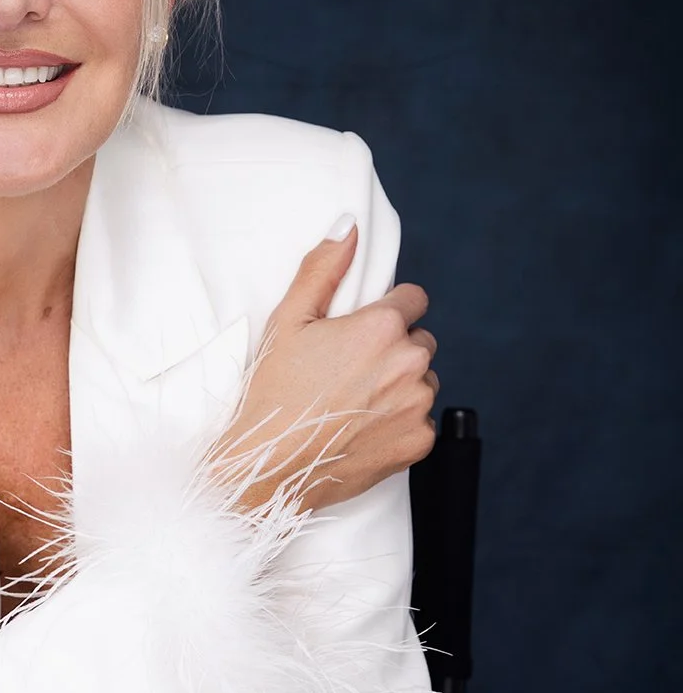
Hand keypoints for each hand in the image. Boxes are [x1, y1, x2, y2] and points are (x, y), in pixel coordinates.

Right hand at [209, 217, 438, 511]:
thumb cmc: (273, 392)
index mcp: (381, 327)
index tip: (364, 331)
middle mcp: (409, 363)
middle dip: (394, 349)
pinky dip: (400, 422)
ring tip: (355, 401)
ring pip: (423, 381)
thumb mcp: (288, 321)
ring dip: (401, 385)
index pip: (414, 299)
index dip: (388, 311)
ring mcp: (418, 405)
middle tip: (350, 370)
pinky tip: (363, 427)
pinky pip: (422, 420)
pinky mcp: (419, 441)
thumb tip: (348, 227)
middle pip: (420, 341)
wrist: (270, 465)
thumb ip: (323, 269)